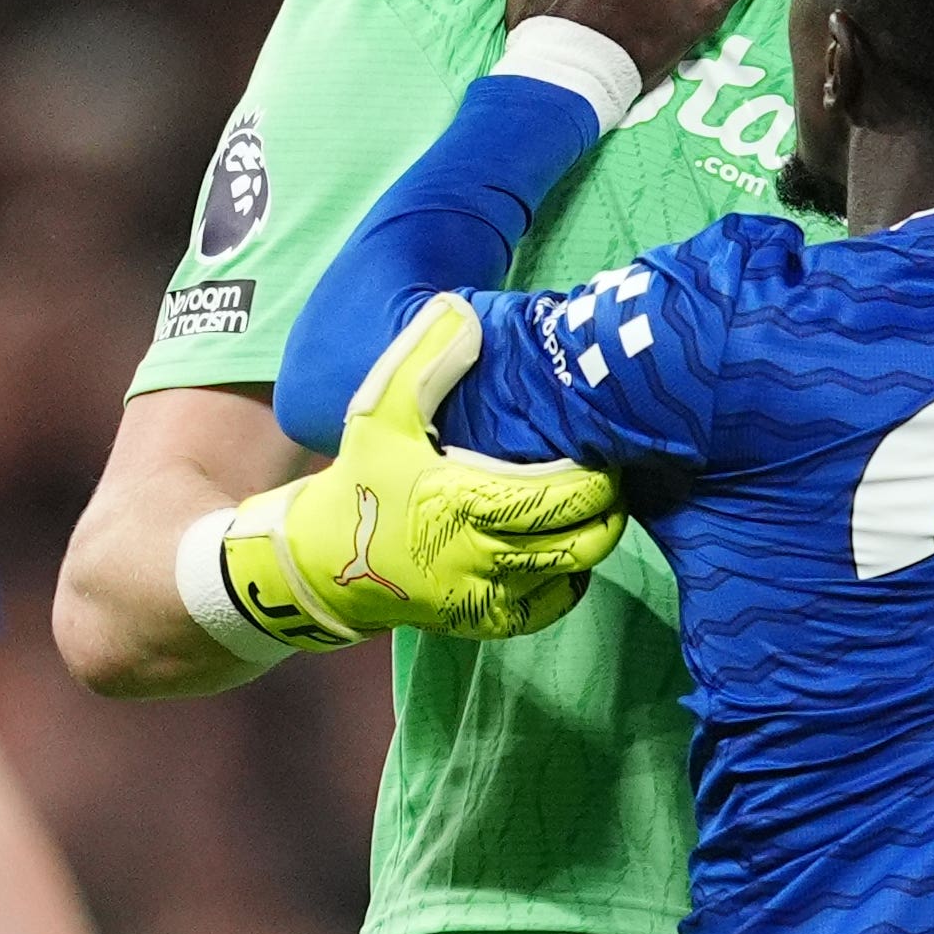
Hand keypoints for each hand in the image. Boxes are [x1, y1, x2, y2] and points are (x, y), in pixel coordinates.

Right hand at [214, 294, 624, 649]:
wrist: (320, 563)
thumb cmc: (360, 482)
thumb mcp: (379, 412)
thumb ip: (423, 359)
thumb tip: (465, 311)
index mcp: (461, 500)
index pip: (558, 497)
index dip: (596, 478)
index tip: (604, 450)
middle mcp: (478, 556)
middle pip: (576, 540)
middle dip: (606, 510)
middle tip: (613, 478)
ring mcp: (482, 596)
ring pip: (567, 574)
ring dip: (590, 542)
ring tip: (595, 510)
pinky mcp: (480, 621)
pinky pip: (546, 607)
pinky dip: (567, 581)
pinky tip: (563, 552)